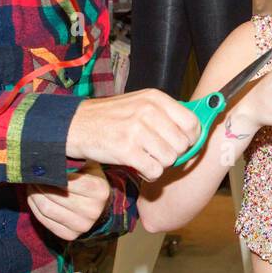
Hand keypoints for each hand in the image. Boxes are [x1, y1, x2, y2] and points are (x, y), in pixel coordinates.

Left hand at [26, 161, 111, 240]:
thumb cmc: (90, 179)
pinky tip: (34, 197)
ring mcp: (82, 225)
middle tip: (32, 175)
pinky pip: (44, 221)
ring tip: (32, 184)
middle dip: (39, 184)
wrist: (100, 205)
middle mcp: (93, 210)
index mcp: (99, 190)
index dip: (51, 174)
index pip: (67, 182)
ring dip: (34, 195)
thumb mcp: (88, 164)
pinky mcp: (70, 235)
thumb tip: (50, 150)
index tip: (42, 166)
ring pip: (47, 209)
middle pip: (55, 196)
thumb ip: (74, 158)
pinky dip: (35, 208)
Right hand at [67, 90, 199, 181]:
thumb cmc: (112, 117)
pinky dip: (149, 173)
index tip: (183, 144)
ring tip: (146, 157)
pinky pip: (154, 170)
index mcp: (155, 98)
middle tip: (158, 152)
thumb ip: (166, 114)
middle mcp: (148, 111)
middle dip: (173, 153)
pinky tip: (139, 165)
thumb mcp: (140, 103)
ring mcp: (136, 130)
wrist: (76, 125)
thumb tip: (195, 132)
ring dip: (160, 164)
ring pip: (170, 159)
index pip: (191, 122)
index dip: (191, 138)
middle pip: (182, 144)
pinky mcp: (125, 150)